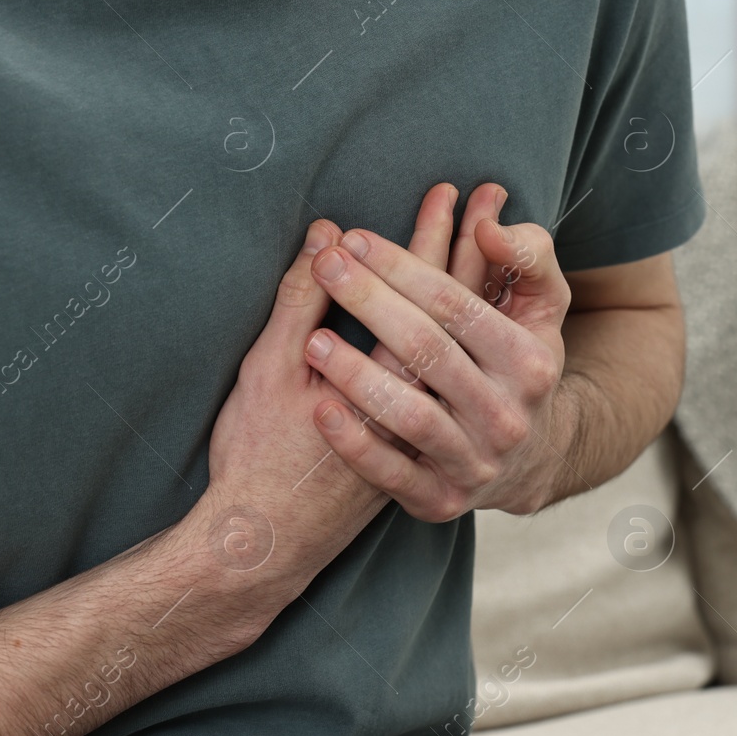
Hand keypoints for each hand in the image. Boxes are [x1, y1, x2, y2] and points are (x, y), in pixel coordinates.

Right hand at [204, 189, 463, 576]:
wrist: (263, 543)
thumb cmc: (255, 453)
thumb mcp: (268, 370)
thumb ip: (300, 301)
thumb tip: (327, 238)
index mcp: (383, 374)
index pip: (420, 290)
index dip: (426, 236)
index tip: (446, 192)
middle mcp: (421, 398)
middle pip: (450, 307)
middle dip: (457, 244)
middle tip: (475, 193)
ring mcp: (430, 423)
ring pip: (459, 338)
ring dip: (465, 276)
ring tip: (481, 225)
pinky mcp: (426, 437)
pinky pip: (452, 369)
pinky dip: (463, 327)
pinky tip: (470, 291)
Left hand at [304, 194, 572, 519]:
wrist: (528, 463)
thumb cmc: (518, 363)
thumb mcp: (543, 306)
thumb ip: (527, 255)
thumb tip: (488, 226)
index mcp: (531, 362)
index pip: (457, 306)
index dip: (403, 267)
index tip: (353, 239)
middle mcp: (508, 417)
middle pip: (428, 352)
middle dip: (370, 301)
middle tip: (324, 266)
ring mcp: (476, 464)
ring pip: (410, 416)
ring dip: (357, 374)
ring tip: (313, 339)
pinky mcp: (442, 502)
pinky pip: (392, 474)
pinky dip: (355, 444)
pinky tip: (321, 410)